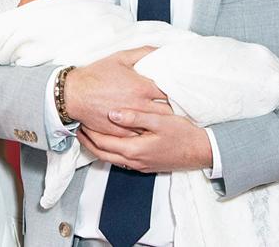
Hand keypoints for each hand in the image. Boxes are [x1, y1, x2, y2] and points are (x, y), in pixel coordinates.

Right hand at [65, 48, 171, 134]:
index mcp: (142, 87)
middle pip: (167, 112)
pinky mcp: (120, 132)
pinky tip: (151, 130)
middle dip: (174, 109)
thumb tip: (161, 50)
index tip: (181, 92)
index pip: (171, 93)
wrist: (73, 94)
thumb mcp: (121, 57)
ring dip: (161, 123)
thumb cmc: (97, 75)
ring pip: (154, 125)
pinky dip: (146, 133)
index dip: (178, 93)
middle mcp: (139, 106)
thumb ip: (144, 52)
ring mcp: (130, 121)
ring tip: (168, 120)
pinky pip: (139, 135)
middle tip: (179, 107)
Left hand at [76, 111, 211, 172]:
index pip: (102, 142)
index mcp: (134, 149)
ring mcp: (139, 165)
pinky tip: (112, 141)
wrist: (200, 152)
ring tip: (90, 134)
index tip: (81, 120)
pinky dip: (110, 151)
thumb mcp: (160, 120)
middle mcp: (133, 161)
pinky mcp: (145, 165)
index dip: (89, 132)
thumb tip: (113, 114)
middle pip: (102, 153)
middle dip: (88, 142)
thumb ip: (136, 117)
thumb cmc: (183, 135)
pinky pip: (120, 160)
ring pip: (110, 158)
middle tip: (79, 128)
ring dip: (98, 147)